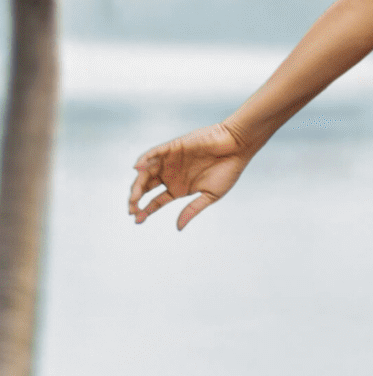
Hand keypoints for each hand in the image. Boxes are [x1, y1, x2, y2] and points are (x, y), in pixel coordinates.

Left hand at [129, 122, 256, 229]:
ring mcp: (169, 162)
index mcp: (179, 188)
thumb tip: (178, 228)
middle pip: (146, 188)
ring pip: (145, 173)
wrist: (237, 147)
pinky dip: (144, 160)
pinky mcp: (172, 148)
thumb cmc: (228, 171)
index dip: (146, 210)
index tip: (137, 220)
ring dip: (137, 184)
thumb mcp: (210, 196)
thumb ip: (192, 210)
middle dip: (136, 199)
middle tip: (132, 210)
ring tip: (134, 197)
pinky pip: (153, 154)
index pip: (156, 201)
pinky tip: (138, 169)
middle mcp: (171, 175)